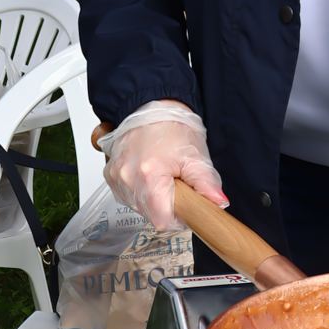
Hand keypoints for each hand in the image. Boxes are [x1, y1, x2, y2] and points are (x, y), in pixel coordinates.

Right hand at [99, 100, 227, 229]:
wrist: (152, 108)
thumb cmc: (173, 128)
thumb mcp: (197, 157)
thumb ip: (208, 184)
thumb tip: (219, 204)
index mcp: (149, 176)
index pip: (163, 221)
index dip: (178, 218)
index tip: (185, 206)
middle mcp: (127, 179)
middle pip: (150, 215)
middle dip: (166, 206)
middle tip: (176, 184)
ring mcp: (116, 178)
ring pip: (138, 207)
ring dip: (153, 199)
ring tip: (161, 175)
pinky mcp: (110, 176)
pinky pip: (127, 195)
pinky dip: (140, 190)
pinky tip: (148, 174)